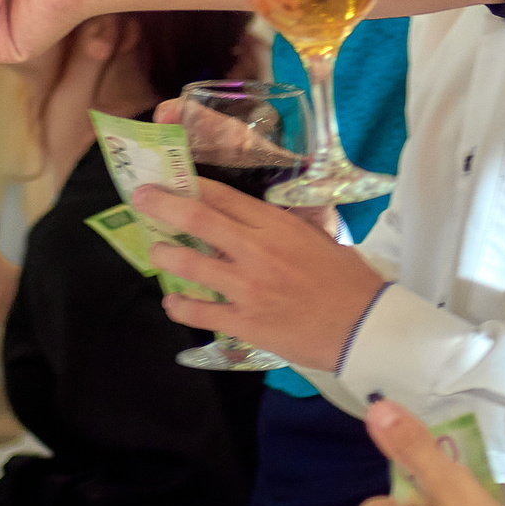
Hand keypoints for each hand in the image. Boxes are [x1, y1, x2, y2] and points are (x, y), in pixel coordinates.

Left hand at [138, 180, 384, 371]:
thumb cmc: (348, 280)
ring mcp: (247, 288)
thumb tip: (253, 221)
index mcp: (277, 226)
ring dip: (165, 256)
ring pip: (189, 265)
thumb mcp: (318, 238)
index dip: (191, 185)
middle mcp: (256, 251)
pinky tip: (173, 302)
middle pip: (197, 220)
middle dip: (161, 205)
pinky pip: (200, 311)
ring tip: (156, 252)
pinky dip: (180, 305)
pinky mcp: (245, 321)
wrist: (363, 326)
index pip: (223, 196)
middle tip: (141, 197)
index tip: (171, 179)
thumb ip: (282, 228)